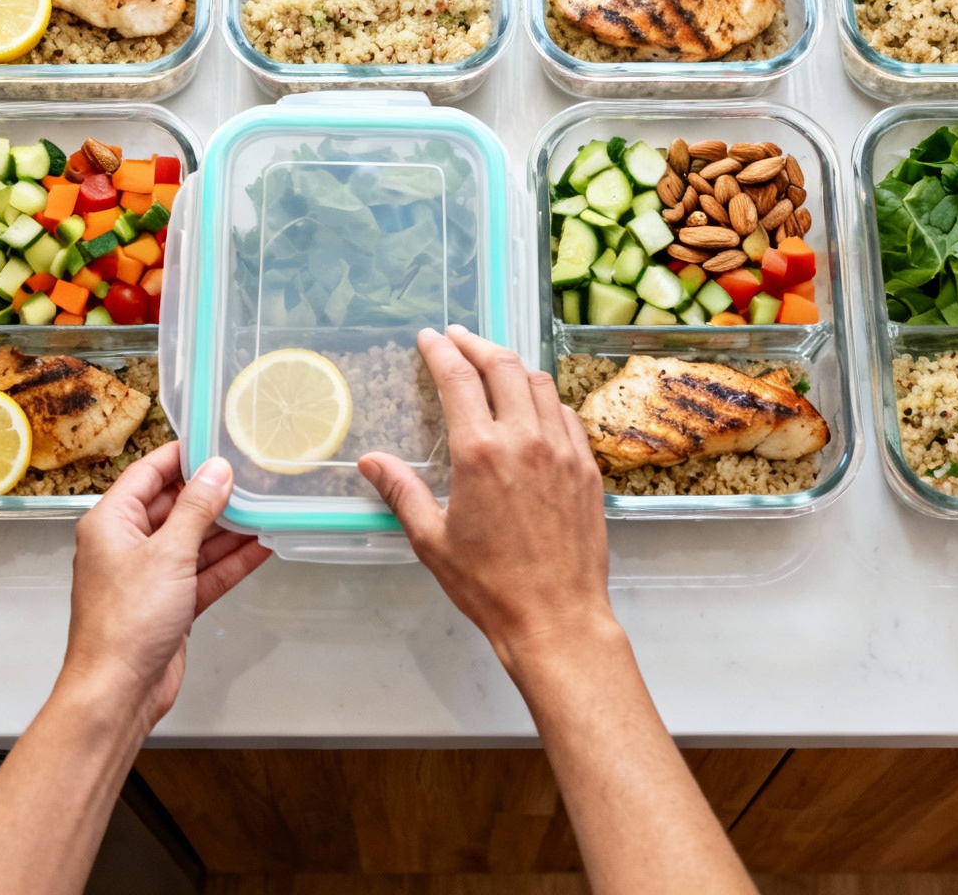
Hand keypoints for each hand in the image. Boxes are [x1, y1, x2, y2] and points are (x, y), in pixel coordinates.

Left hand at [59, 442, 271, 732]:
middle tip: (252, 476)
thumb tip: (217, 472)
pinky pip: (203, 573)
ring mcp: (150, 576)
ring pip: (194, 541)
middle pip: (175, 506)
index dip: (182, 456)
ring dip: (228, 529)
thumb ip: (197, 510)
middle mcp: (127, 545)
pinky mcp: (170, 604)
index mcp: (111, 522)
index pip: (148, 473)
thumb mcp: (168, 554)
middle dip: (213, 494)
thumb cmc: (125, 623)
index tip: (216, 442)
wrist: (118, 691)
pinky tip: (260, 547)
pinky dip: (229, 562)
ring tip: (266, 507)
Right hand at [358, 326, 618, 679]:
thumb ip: (401, 492)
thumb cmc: (490, 586)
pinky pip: (566, 414)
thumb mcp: (432, 541)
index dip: (442, 351)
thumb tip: (370, 461)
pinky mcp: (587, 469)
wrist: (557, 618)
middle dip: (477, 344)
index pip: (459, 379)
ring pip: (539, 383)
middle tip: (458, 338)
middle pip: (503, 366)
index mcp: (481, 453)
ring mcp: (563, 451)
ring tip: (493, 364)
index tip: (430, 338)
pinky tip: (533, 406)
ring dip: (513, 365)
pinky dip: (544, 398)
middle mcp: (526, 440)